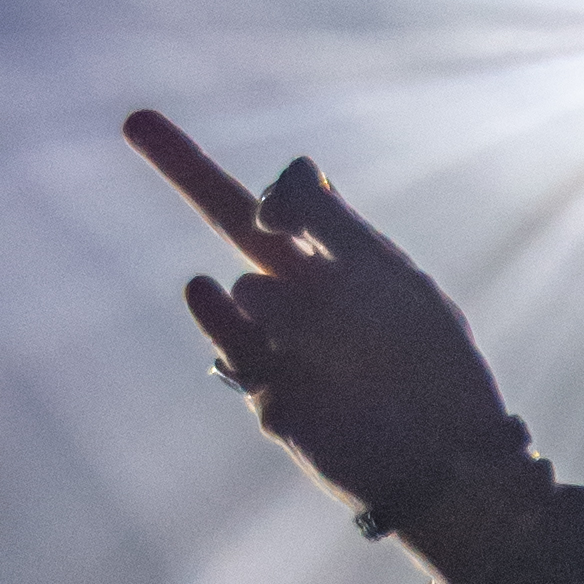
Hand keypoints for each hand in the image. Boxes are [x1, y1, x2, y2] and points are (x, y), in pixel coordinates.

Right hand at [127, 113, 526, 552]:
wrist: (447, 463)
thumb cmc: (432, 368)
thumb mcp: (392, 282)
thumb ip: (335, 227)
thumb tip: (286, 177)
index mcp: (343, 260)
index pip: (288, 200)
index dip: (279, 194)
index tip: (281, 207)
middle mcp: (303, 292)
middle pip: (235, 220)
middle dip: (187, 169)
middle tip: (136, 120)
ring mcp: (278, 338)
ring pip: (247, 288)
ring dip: (287, 307)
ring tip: (339, 350)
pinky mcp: (265, 389)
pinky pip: (231, 342)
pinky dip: (218, 318)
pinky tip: (205, 289)